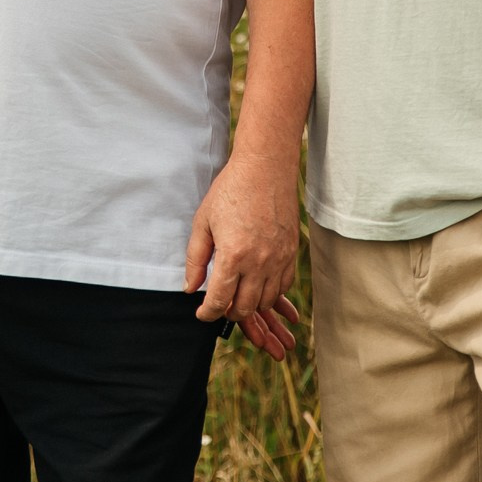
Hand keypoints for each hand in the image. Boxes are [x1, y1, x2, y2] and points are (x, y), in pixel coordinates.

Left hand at [183, 152, 300, 357]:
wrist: (265, 168)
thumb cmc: (230, 190)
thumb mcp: (203, 222)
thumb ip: (195, 258)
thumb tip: (190, 287)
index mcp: (233, 256)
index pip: (219, 301)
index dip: (207, 313)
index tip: (202, 313)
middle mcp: (259, 263)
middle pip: (244, 308)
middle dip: (228, 313)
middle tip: (219, 305)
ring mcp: (279, 259)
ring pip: (266, 301)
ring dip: (250, 305)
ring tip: (237, 295)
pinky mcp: (291, 253)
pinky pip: (283, 286)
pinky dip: (270, 292)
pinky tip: (258, 284)